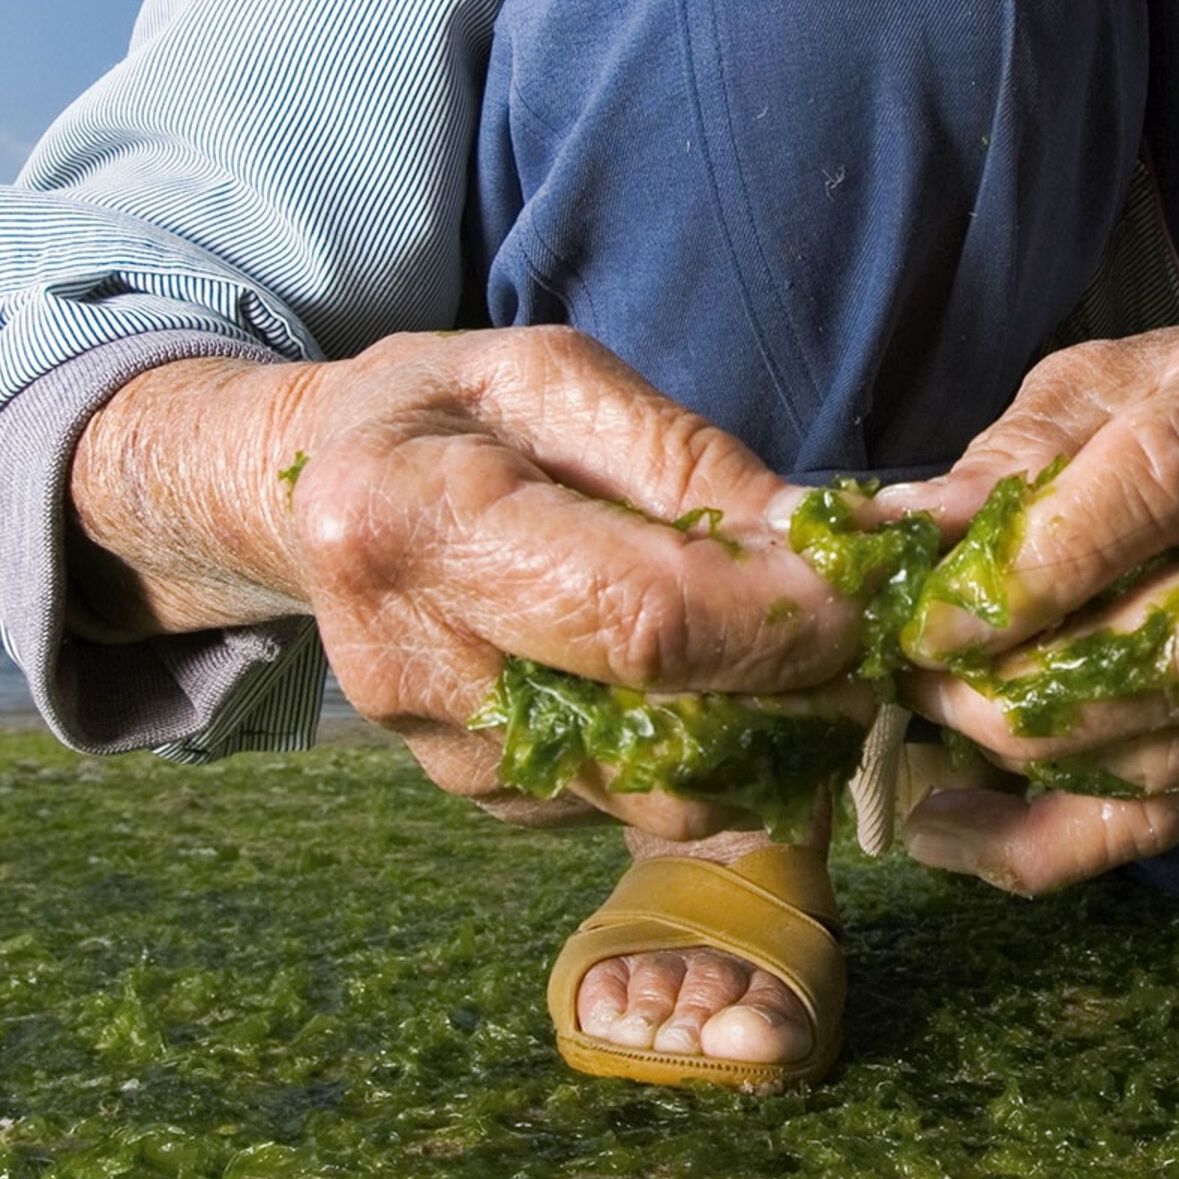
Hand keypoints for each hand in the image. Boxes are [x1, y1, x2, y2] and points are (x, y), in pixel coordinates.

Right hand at [69, 329, 870, 836]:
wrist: (312, 496)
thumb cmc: (446, 413)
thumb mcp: (553, 378)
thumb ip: (686, 460)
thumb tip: (826, 541)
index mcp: (413, 524)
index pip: (642, 619)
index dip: (780, 619)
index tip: (866, 593)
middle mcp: (413, 665)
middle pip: (662, 732)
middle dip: (795, 694)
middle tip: (862, 635)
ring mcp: (441, 755)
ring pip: (662, 795)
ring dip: (762, 737)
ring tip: (796, 651)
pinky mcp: (483, 799)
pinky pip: (633, 801)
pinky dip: (700, 753)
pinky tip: (705, 677)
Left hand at [883, 299, 1178, 893]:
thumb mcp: (1097, 382)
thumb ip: (1010, 456)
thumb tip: (899, 536)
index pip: (1164, 485)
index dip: (1040, 565)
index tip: (932, 617)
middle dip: (1022, 679)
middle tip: (914, 670)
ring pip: (1176, 741)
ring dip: (1028, 752)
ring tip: (932, 718)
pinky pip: (1174, 810)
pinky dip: (1047, 841)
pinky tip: (950, 829)